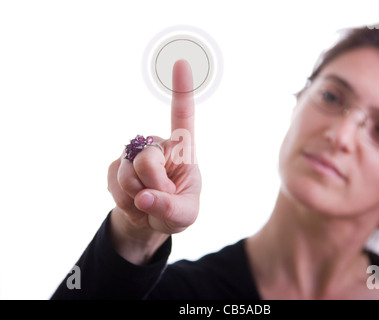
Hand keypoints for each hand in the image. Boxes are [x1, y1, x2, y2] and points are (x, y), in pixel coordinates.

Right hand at [107, 60, 201, 262]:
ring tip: (148, 201)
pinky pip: (114, 186)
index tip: (183, 62)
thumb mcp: (185, 216)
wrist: (151, 218)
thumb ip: (171, 208)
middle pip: (148, 160)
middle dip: (153, 187)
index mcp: (182, 149)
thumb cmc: (176, 210)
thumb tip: (144, 198)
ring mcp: (134, 153)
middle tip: (161, 198)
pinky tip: (134, 203)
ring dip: (137, 198)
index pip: (183, 116)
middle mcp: (157, 144)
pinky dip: (125, 203)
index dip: (182, 90)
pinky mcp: (116, 165)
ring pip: (128, 175)